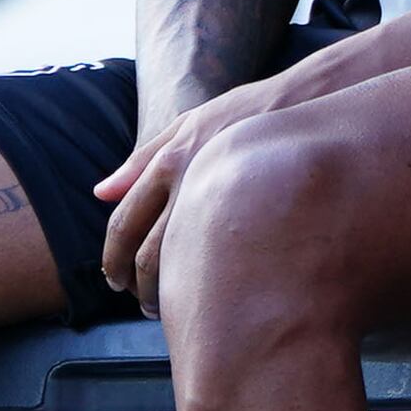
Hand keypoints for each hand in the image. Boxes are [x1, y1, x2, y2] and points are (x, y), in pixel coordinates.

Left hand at [91, 69, 293, 317]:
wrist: (309, 102)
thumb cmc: (246, 113)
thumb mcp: (190, 122)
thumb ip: (144, 157)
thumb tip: (101, 192)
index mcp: (169, 163)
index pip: (125, 221)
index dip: (114, 257)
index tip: (115, 279)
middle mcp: (190, 186)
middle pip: (149, 252)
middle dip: (138, 285)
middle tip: (139, 302)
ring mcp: (226, 205)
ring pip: (184, 265)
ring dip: (169, 293)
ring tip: (172, 307)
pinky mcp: (258, 220)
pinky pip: (223, 263)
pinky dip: (207, 285)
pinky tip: (209, 295)